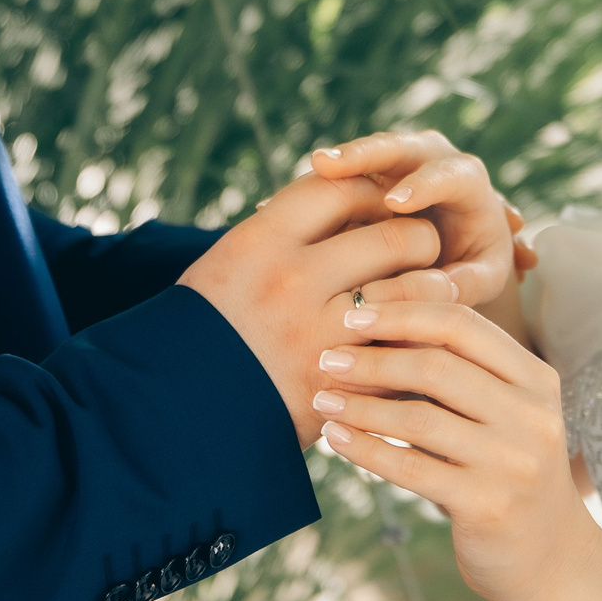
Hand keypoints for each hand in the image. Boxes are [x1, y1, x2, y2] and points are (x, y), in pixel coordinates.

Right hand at [177, 172, 444, 446]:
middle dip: (416, 241)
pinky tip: (413, 342)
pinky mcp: (339, 385)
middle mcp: (291, 279)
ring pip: (414, 291)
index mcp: (260, 240)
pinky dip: (415, 343)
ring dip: (429, 291)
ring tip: (427, 298)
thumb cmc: (204, 330)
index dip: (372, 192)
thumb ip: (285, 232)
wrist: (172, 413)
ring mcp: (318, 333)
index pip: (341, 187)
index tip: (381, 206)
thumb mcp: (230, 263)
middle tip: (417, 253)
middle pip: (395, 234)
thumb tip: (344, 195)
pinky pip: (404, 348)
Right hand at [309, 132, 514, 304]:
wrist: (453, 250)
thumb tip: (444, 288)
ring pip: (364, 154)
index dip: (424, 185)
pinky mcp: (364, 174)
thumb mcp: (482, 276)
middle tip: (334, 164)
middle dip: (367, 154)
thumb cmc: (474, 263)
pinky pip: (342, 175)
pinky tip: (290, 197)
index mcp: (465, 179)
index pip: (448, 174)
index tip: (397, 202)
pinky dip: (321, 185)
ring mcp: (394, 162)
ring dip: (340, 161)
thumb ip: (470, 281)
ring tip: (316, 166)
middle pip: (398, 148)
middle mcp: (429, 159)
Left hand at [310, 298, 601, 600]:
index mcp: (537, 379)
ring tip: (323, 399)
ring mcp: (514, 462)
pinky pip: (410, 467)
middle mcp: (533, 416)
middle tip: (327, 358)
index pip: (463, 324)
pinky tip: (336, 439)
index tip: (355, 315)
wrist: (550, 561)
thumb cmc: (508, 473)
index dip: (403, 313)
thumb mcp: (503, 415)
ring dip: (360, 405)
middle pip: (437, 366)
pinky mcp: (489, 505)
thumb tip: (373, 331)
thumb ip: (459, 374)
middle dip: (373, 359)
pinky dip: (364, 449)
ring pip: (418, 418)